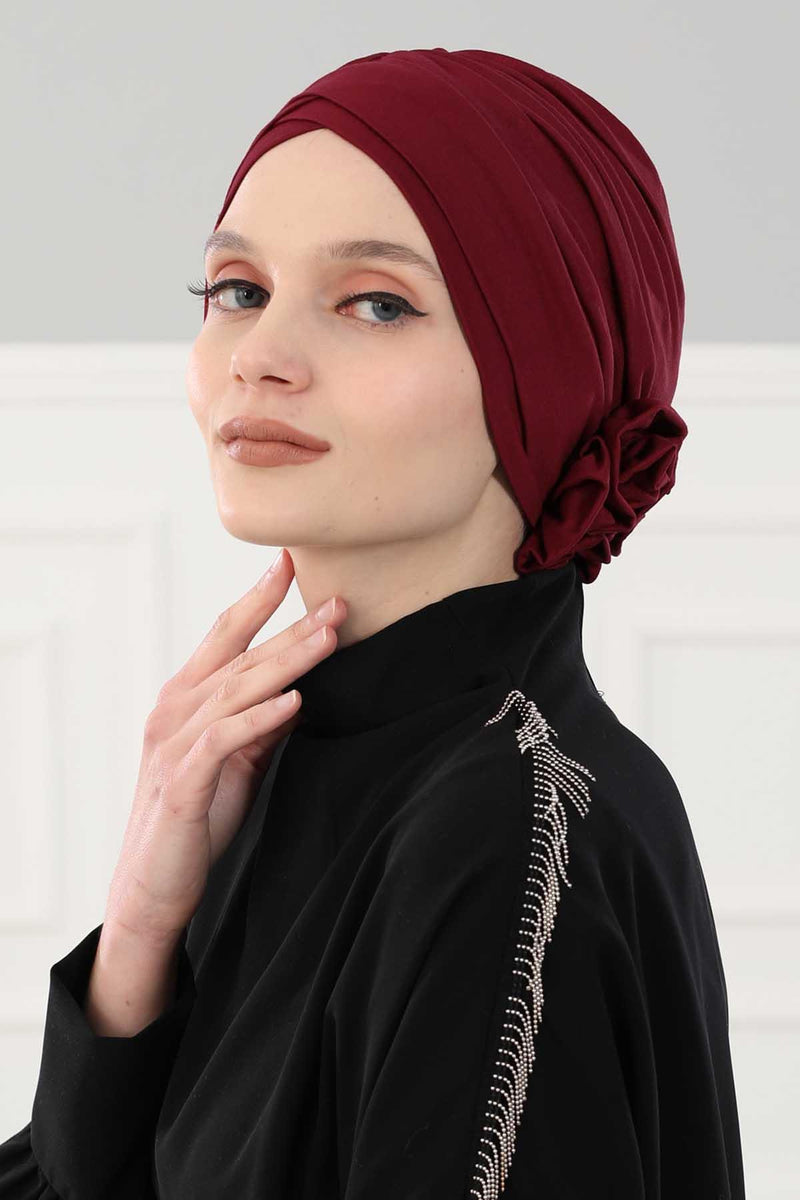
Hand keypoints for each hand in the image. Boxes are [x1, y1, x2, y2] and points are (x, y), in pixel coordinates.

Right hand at [103, 548, 344, 946]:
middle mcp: (174, 710)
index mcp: (186, 698)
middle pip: (242, 657)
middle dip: (292, 627)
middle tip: (338, 602)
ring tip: (329, 639)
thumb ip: (262, 723)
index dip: (257, 598)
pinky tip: (295, 702)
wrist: (153, 886)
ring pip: (236, 689)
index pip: (225, 635)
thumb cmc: (197, 819)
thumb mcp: (238, 760)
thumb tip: (301, 690)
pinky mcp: (183, 782)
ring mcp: (174, 743)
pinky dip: (260, 718)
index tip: (291, 563)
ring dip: (287, 662)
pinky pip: (225, 739)